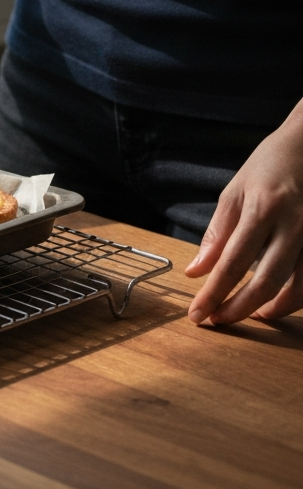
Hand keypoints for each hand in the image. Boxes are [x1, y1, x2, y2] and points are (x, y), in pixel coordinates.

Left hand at [185, 106, 302, 323]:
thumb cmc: (269, 166)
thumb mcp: (235, 192)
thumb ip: (217, 234)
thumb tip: (196, 272)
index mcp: (263, 209)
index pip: (231, 264)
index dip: (213, 294)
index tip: (198, 314)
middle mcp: (295, 225)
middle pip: (266, 282)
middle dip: (239, 309)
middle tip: (219, 322)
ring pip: (299, 288)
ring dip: (273, 310)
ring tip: (252, 315)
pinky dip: (296, 297)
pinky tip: (279, 301)